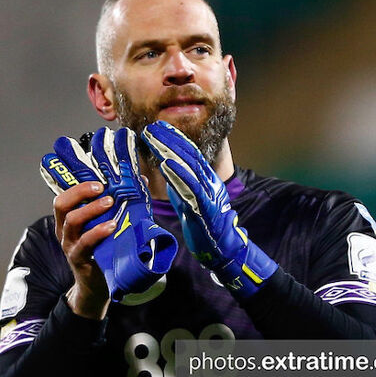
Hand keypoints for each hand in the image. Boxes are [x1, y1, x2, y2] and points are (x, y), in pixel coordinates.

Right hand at [41, 127, 177, 303]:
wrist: (98, 288)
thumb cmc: (104, 252)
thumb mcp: (109, 226)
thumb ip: (121, 204)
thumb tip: (140, 179)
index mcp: (70, 219)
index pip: (65, 195)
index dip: (77, 183)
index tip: (98, 178)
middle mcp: (65, 230)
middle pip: (61, 204)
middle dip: (80, 192)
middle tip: (102, 187)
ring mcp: (70, 245)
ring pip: (71, 222)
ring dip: (91, 209)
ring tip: (110, 203)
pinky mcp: (79, 260)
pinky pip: (85, 243)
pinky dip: (98, 232)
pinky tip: (111, 227)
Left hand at [142, 120, 276, 298]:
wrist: (222, 249)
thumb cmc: (204, 224)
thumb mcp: (189, 198)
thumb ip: (181, 182)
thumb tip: (167, 166)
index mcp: (206, 179)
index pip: (190, 153)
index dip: (175, 138)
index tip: (158, 127)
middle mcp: (209, 182)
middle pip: (189, 155)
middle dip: (170, 139)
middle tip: (153, 127)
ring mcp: (209, 193)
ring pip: (190, 167)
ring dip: (171, 150)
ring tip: (155, 138)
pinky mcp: (206, 206)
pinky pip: (192, 187)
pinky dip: (179, 174)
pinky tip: (166, 163)